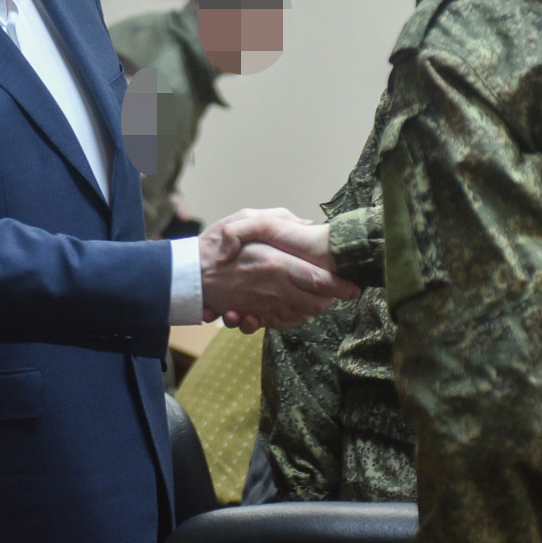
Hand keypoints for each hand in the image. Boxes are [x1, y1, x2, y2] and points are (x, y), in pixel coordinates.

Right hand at [199, 208, 357, 330]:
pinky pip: (282, 322)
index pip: (320, 280)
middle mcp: (274, 288)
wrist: (186, 275)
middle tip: (336, 290)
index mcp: (277, 263)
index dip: (341, 286)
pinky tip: (291, 305)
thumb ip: (280, 219)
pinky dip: (291, 317)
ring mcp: (264, 305)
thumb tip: (307, 223)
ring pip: (302, 315)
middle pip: (317, 303)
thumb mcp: (247, 219)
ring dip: (312, 308)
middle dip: (330, 299)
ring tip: (317, 296)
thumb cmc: (216, 244)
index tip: (355, 286)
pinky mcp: (254, 316)